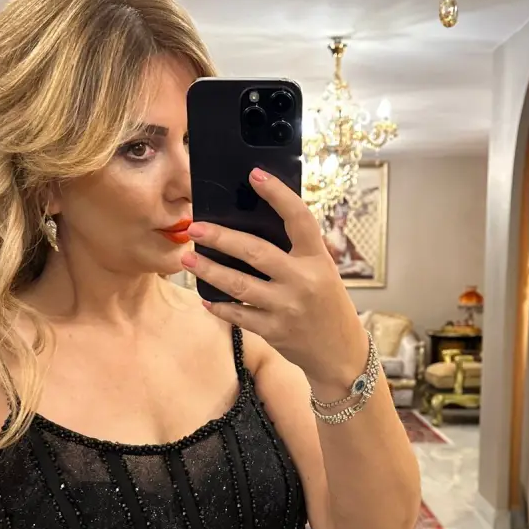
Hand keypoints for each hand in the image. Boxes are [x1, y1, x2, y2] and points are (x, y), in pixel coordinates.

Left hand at [182, 169, 368, 396]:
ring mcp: (287, 307)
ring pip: (239, 285)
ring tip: (189, 260)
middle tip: (196, 228)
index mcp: (318, 259)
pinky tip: (206, 297)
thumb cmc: (328, 305)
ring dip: (209, 271)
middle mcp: (303, 281)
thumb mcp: (323, 272)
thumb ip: (297, 252)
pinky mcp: (274, 331)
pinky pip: (238, 314)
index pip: (299, 218)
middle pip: (255, 251)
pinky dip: (220, 306)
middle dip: (221, 238)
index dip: (278, 194)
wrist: (340, 352)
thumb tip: (254, 224)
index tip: (255, 175)